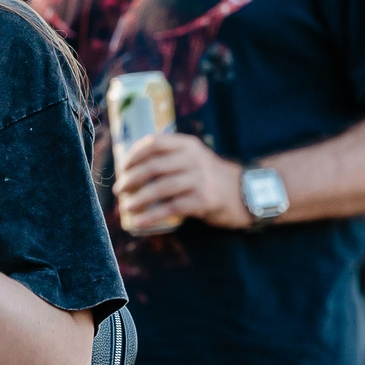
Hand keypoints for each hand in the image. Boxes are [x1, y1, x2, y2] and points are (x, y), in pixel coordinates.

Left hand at [115, 133, 246, 232]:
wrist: (246, 193)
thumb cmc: (210, 177)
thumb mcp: (194, 158)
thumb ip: (171, 158)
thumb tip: (131, 169)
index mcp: (188, 145)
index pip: (155, 143)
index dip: (134, 154)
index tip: (122, 167)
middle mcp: (194, 159)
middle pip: (154, 166)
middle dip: (131, 179)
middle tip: (119, 190)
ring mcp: (201, 180)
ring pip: (161, 188)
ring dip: (139, 199)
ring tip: (126, 207)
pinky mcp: (204, 201)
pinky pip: (171, 208)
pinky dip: (152, 216)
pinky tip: (140, 222)